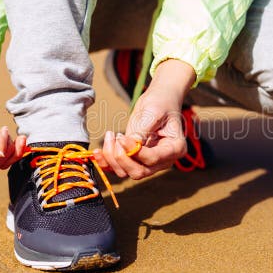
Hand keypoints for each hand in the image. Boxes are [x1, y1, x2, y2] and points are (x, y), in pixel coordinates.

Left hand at [94, 59, 195, 179]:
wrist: (159, 100)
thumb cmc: (161, 102)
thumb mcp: (153, 112)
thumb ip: (142, 131)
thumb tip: (128, 147)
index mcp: (175, 149)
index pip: (153, 159)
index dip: (134, 151)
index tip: (121, 137)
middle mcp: (163, 160)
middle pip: (139, 172)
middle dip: (121, 158)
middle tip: (115, 137)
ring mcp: (149, 162)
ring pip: (126, 172)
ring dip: (112, 158)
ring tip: (110, 136)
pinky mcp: (136, 159)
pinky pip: (119, 168)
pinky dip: (106, 162)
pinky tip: (98, 151)